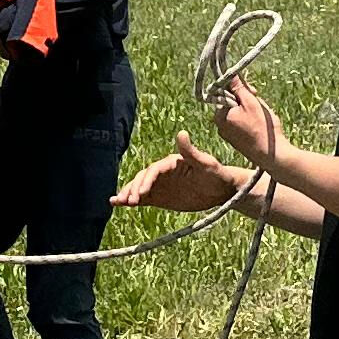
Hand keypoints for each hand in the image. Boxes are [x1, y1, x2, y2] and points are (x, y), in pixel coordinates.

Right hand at [115, 136, 247, 214]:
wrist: (222, 190)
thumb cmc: (216, 174)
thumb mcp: (206, 163)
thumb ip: (191, 151)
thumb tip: (181, 133)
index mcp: (171, 162)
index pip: (154, 170)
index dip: (146, 180)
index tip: (142, 193)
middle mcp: (162, 172)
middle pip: (142, 178)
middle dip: (134, 189)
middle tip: (129, 201)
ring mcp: (160, 184)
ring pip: (139, 187)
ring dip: (128, 193)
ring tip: (117, 202)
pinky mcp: (160, 196)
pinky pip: (143, 198)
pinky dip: (131, 201)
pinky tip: (120, 205)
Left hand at [213, 74, 282, 169]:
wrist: (271, 156)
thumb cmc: (261, 128)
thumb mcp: (251, 102)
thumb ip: (239, 87)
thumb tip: (229, 73)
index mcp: (219, 114)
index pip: (225, 92)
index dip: (240, 89)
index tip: (254, 92)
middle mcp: (219, 125)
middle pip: (230, 102)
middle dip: (245, 99)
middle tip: (259, 103)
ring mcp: (227, 134)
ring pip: (236, 112)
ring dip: (248, 109)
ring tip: (261, 116)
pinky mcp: (235, 140)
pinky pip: (239, 123)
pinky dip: (248, 121)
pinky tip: (259, 125)